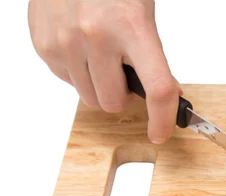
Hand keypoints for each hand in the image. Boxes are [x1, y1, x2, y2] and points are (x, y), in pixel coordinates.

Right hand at [27, 0, 180, 142]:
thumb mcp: (142, 15)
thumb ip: (151, 56)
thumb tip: (164, 94)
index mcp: (132, 28)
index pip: (156, 89)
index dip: (162, 118)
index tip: (161, 132)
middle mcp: (96, 36)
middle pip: (114, 102)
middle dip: (122, 94)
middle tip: (123, 72)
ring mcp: (65, 41)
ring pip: (90, 98)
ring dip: (99, 85)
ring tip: (100, 56)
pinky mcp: (44, 45)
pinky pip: (67, 81)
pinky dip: (78, 72)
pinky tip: (80, 47)